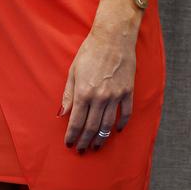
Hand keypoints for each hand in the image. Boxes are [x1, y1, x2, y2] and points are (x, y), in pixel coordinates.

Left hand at [60, 19, 137, 152]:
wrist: (112, 39)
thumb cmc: (89, 52)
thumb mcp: (73, 71)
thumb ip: (68, 94)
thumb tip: (62, 113)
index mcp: (83, 92)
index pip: (76, 121)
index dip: (72, 135)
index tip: (69, 144)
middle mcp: (100, 98)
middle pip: (91, 127)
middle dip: (85, 141)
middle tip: (82, 150)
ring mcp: (115, 96)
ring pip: (107, 125)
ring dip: (101, 138)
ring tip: (96, 146)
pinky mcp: (128, 92)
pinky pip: (125, 114)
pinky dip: (121, 124)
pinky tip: (116, 130)